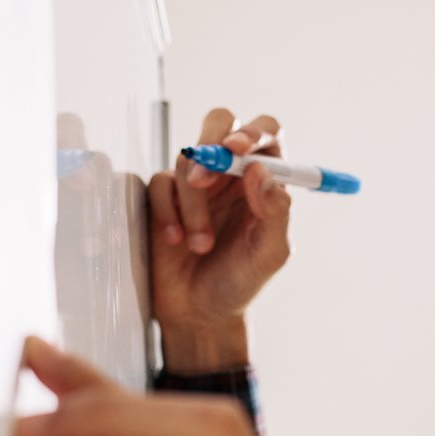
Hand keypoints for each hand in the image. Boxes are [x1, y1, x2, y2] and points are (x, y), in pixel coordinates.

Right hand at [150, 108, 292, 371]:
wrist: (198, 312)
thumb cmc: (240, 282)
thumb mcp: (269, 254)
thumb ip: (275, 212)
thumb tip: (259, 170)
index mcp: (264, 179)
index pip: (265, 134)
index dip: (251, 132)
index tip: (235, 150)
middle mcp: (231, 173)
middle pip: (220, 123)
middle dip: (210, 142)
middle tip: (203, 178)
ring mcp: (195, 182)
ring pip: (186, 158)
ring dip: (192, 203)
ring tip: (200, 244)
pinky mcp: (164, 197)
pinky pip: (159, 183)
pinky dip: (167, 211)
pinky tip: (176, 240)